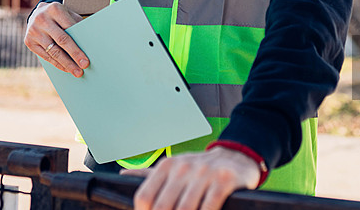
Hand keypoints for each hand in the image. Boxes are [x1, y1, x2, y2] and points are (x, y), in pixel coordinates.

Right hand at [24, 2, 87, 76]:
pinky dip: (57, 64)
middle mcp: (42, 19)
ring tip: (76, 72)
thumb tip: (88, 44)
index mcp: (54, 9)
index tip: (87, 56)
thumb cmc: (58, 15)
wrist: (37, 13)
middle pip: (61, 41)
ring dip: (66, 64)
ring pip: (53, 51)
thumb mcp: (68, 14)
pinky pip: (45, 56)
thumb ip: (76, 25)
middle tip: (84, 66)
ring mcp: (34, 31)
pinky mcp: (28, 41)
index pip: (70, 28)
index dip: (79, 43)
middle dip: (74, 55)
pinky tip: (66, 68)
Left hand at [121, 147, 259, 209]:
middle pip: (163, 207)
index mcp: (167, 166)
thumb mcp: (174, 166)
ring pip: (186, 209)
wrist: (236, 156)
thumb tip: (123, 177)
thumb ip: (149, 175)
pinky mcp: (224, 180)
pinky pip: (209, 207)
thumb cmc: (199, 167)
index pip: (144, 196)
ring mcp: (204, 173)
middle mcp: (183, 167)